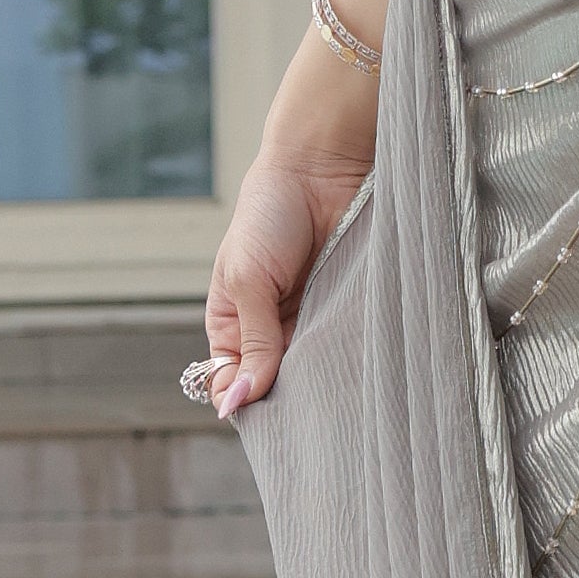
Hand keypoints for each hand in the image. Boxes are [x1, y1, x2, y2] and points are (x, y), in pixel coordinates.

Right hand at [198, 125, 368, 417]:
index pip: (229, 382)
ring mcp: (307, 322)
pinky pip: (340, 346)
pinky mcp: (342, 310)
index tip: (257, 410)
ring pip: (309, 372)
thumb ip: (249, 343)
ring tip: (326, 386)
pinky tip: (350, 364)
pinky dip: (344, 357)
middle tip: (299, 407)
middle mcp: (267, 330)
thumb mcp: (248, 281)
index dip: (239, 400)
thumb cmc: (268, 215)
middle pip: (271, 385)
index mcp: (231, 324)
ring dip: (316, 381)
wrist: (320, 167)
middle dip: (282, 399)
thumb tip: (234, 405)